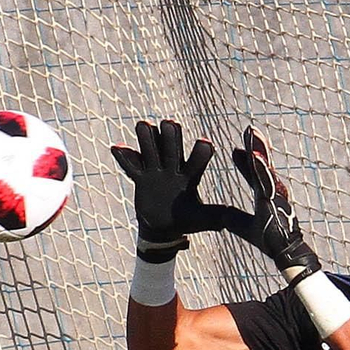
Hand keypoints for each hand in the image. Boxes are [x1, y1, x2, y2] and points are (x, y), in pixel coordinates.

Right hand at [110, 119, 216, 262]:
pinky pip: (131, 166)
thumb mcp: (201, 220)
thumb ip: (215, 216)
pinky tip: (116, 147)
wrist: (163, 226)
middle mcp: (173, 168)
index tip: (205, 143)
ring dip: (147, 139)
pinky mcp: (140, 177)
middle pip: (172, 148)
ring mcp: (155, 171)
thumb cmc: (185, 221)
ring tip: (143, 125)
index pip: (197, 161)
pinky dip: (124, 158)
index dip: (200, 153)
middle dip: (171, 137)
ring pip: (151, 150)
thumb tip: (232, 217)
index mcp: (191, 176)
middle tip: (170, 123)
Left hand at [227, 127, 321, 284]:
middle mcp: (271, 191)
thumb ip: (234, 218)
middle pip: (261, 164)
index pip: (254, 173)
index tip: (237, 148)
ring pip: (265, 168)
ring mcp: (275, 194)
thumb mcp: (244, 227)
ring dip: (258, 150)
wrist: (284, 252)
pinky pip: (268, 181)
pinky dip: (262, 168)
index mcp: (264, 195)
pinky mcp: (276, 200)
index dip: (246, 160)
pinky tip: (256, 156)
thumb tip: (223, 215)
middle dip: (256, 146)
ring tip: (252, 134)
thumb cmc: (269, 239)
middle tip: (249, 128)